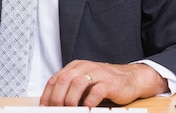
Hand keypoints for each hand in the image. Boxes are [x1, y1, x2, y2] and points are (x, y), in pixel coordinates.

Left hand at [39, 60, 168, 107]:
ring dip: (70, 99)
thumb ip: (70, 90)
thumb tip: (55, 104)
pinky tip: (87, 109)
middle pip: (64, 80)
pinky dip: (89, 102)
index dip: (48, 95)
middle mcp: (84, 68)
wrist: (130, 78)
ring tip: (69, 110)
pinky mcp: (109, 82)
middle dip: (56, 98)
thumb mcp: (84, 83)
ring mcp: (97, 73)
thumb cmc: (105, 82)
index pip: (55, 79)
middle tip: (55, 110)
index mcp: (75, 67)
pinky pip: (96, 91)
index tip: (45, 107)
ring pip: (77, 83)